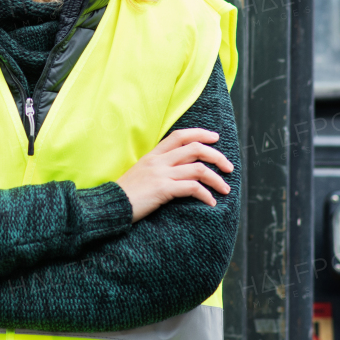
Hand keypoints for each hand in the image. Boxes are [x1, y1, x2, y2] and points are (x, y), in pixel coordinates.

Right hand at [115, 128, 233, 222]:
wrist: (111, 205)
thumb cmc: (127, 193)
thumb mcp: (141, 172)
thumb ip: (158, 166)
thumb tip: (179, 168)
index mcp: (153, 154)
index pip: (180, 135)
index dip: (200, 134)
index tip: (215, 138)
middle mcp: (158, 160)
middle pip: (195, 148)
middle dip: (216, 156)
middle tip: (228, 167)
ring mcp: (161, 174)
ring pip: (198, 169)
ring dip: (216, 179)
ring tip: (225, 188)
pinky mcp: (163, 189)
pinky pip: (192, 188)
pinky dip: (206, 195)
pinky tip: (211, 203)